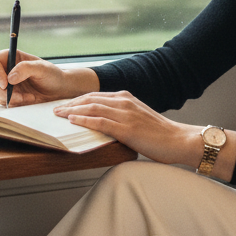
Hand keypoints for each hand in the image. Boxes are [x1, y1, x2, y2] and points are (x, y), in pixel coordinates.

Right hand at [0, 49, 98, 105]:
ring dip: (8, 98)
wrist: (59, 90)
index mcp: (10, 57)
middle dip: (2, 90)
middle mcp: (4, 70)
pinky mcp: (7, 96)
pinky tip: (27, 100)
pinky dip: (12, 104)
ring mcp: (4, 84)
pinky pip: (0, 102)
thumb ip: (25, 68)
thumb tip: (9, 78)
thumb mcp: (42, 68)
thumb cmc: (52, 75)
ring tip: (28, 98)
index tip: (6, 83)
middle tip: (19, 96)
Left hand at [53, 90, 203, 166]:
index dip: (78, 100)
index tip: (65, 104)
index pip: (95, 96)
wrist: (179, 140)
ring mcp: (125, 114)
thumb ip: (121, 117)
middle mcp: (124, 102)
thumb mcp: (138, 119)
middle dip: (70, 104)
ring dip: (72, 111)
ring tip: (59, 115)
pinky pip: (100, 122)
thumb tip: (103, 124)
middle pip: (90, 99)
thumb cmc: (160, 134)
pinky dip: (84, 120)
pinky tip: (73, 121)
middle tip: (55, 109)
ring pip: (92, 108)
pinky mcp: (127, 128)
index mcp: (126, 98)